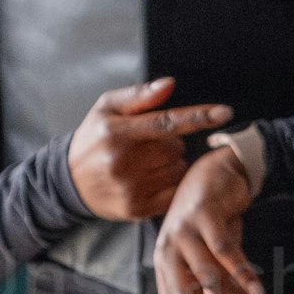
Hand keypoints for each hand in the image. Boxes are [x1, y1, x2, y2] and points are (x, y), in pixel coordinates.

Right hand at [65, 77, 232, 225]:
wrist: (68, 181)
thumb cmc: (93, 138)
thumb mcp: (107, 108)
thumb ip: (139, 96)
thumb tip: (170, 84)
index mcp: (117, 132)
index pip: (166, 122)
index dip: (198, 116)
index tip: (225, 112)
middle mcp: (123, 162)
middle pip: (176, 148)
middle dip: (171, 144)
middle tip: (148, 146)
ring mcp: (130, 188)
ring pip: (178, 170)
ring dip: (171, 164)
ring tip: (146, 163)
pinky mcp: (137, 209)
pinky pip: (174, 191)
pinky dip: (171, 183)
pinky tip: (151, 178)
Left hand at [152, 140, 270, 293]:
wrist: (218, 171)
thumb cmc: (213, 221)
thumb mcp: (212, 261)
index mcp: (167, 264)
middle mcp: (168, 250)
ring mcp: (183, 232)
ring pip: (209, 279)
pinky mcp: (204, 217)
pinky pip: (225, 251)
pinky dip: (243, 273)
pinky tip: (258, 291)